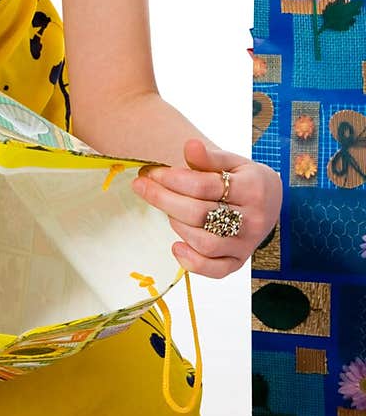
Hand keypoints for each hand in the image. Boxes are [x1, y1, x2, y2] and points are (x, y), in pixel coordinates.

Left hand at [131, 138, 282, 278]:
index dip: (173, 178)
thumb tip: (189, 145)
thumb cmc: (244, 178)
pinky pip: (215, 270)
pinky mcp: (239, 261)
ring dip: (177, 226)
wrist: (273, 201)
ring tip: (167, 211)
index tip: (151, 173)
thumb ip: (209, 157)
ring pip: (205, 243)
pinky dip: (192, 262)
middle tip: (141, 187)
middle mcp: (252, 219)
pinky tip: (176, 246)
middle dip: (163, 199)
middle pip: (199, 214)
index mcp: (252, 188)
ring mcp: (247, 244)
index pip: (204, 186)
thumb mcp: (232, 161)